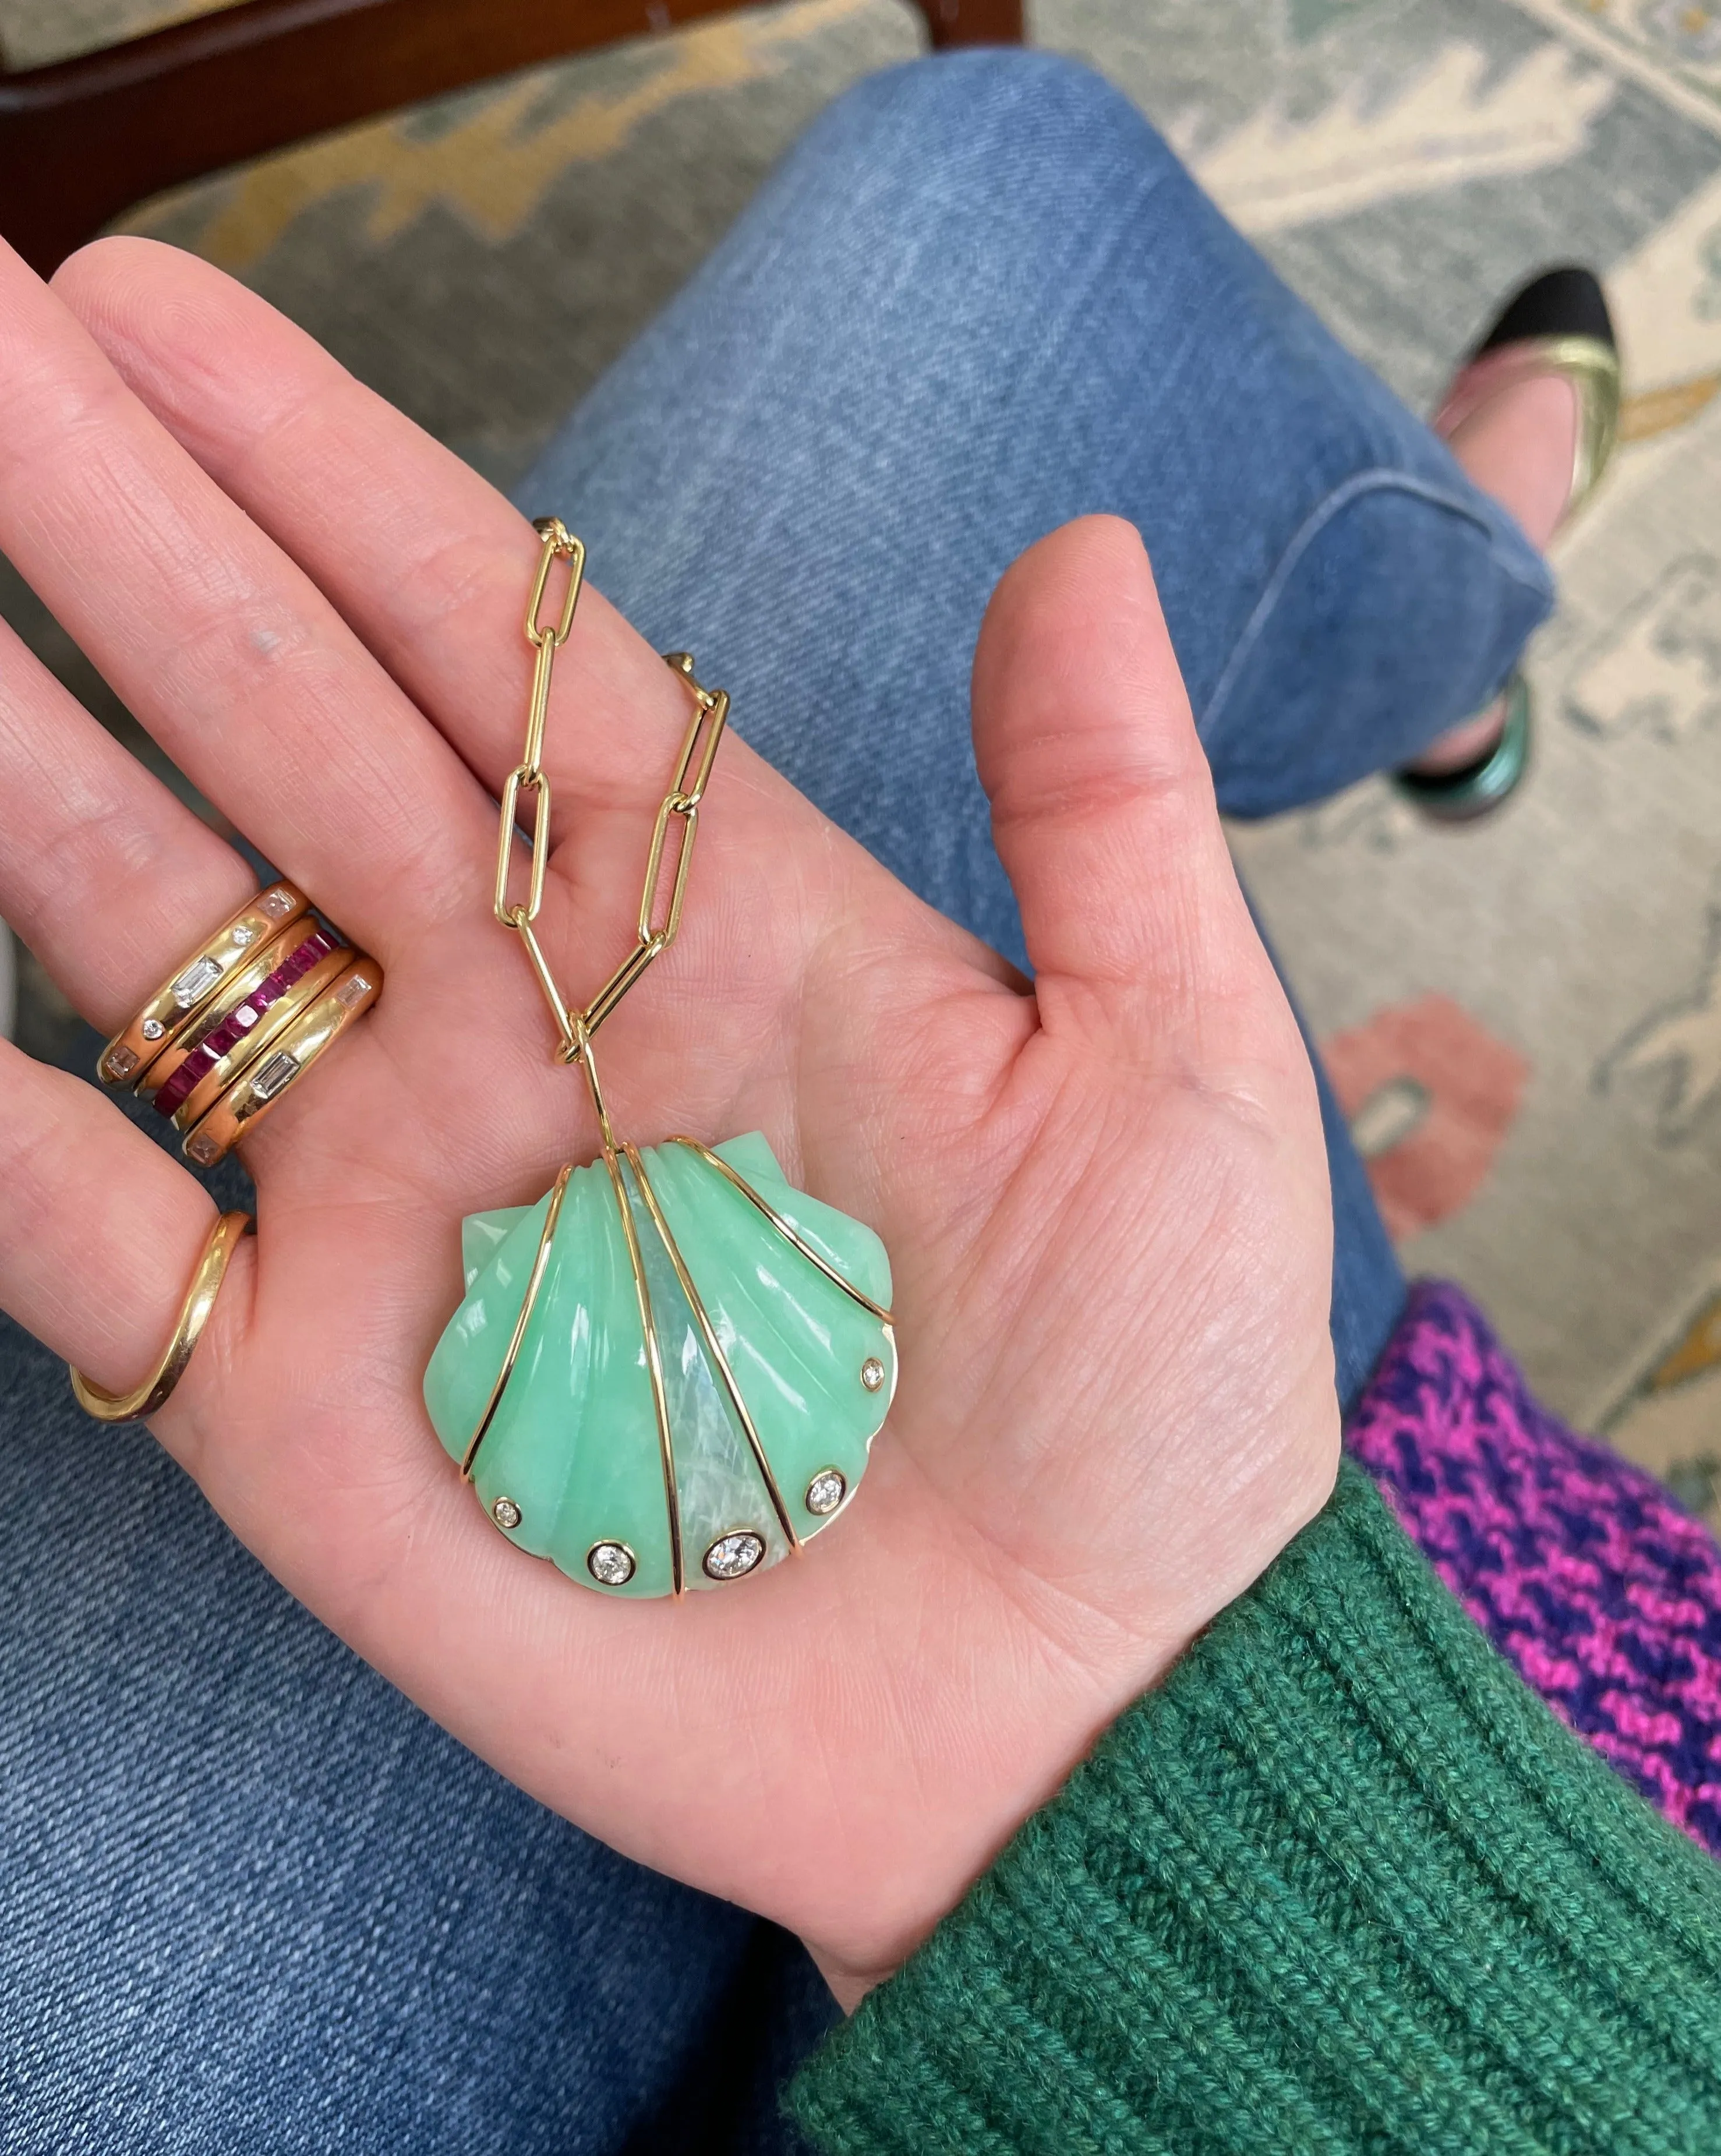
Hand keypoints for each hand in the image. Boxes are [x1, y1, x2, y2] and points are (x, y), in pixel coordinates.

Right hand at [0, 237, 1337, 2009]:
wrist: (1073, 1712)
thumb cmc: (1152, 1400)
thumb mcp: (1172, 1075)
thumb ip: (1102, 813)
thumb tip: (1085, 545)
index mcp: (703, 920)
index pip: (476, 650)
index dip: (315, 474)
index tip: (156, 317)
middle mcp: (512, 1029)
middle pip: (269, 733)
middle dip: (106, 537)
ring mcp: (394, 1210)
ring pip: (149, 939)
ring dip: (7, 768)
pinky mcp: (311, 1411)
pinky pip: (106, 1248)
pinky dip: (5, 1148)